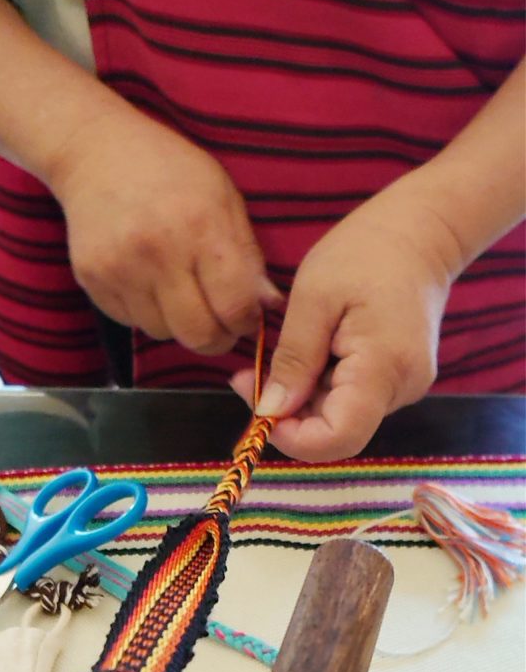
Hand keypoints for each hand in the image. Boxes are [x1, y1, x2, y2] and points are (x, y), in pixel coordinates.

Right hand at [49, 108, 280, 353]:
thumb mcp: (224, 197)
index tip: (245, 317)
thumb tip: (268, 305)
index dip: (246, 322)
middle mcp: (158, 252)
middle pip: (198, 335)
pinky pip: (131, 322)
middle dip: (216, 338)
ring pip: (163, 333)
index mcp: (200, 227)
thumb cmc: (171, 171)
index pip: (234, 307)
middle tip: (219, 322)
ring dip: (177, 323)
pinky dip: (146, 312)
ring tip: (178, 289)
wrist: (95, 151)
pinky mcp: (91, 279)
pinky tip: (146, 280)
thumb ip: (248, 255)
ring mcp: (120, 268)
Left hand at [231, 170, 464, 461]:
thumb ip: (293, 360)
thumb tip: (269, 412)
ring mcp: (404, 387)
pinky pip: (352, 400)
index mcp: (383, 367)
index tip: (257, 405)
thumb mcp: (314, 298)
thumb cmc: (366, 252)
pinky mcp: (399, 381)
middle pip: (337, 431)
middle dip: (289, 414)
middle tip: (250, 376)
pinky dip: (322, 387)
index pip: (338, 437)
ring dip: (304, 398)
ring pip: (342, 417)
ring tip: (285, 352)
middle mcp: (402, 389)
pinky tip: (312, 351)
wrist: (422, 233)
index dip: (292, 437)